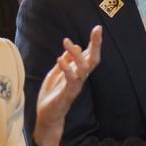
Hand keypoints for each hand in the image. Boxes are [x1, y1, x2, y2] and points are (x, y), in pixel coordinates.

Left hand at [33, 26, 101, 145]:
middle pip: (93, 60)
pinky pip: (71, 80)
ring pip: (83, 68)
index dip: (95, 42)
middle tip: (97, 30)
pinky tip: (60, 59)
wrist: (47, 117)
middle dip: (96, 45)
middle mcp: (80, 78)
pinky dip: (66, 68)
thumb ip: (66, 61)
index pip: (89, 55)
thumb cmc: (52, 95)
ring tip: (67, 41)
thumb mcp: (56, 73)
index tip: (98, 28)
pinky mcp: (68, 94)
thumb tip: (76, 46)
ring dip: (76, 54)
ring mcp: (75, 86)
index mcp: (77, 72)